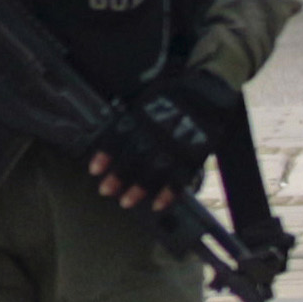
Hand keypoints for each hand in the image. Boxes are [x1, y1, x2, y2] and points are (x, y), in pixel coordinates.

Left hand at [89, 70, 227, 210]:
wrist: (208, 96)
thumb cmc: (171, 98)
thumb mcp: (146, 99)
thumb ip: (129, 117)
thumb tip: (107, 133)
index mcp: (143, 115)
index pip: (120, 135)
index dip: (106, 154)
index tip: (94, 171)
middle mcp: (158, 130)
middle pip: (136, 155)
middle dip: (119, 175)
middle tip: (105, 191)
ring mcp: (177, 144)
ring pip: (156, 169)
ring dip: (140, 188)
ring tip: (126, 202)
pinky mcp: (194, 156)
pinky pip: (181, 178)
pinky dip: (169, 194)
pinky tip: (157, 205)